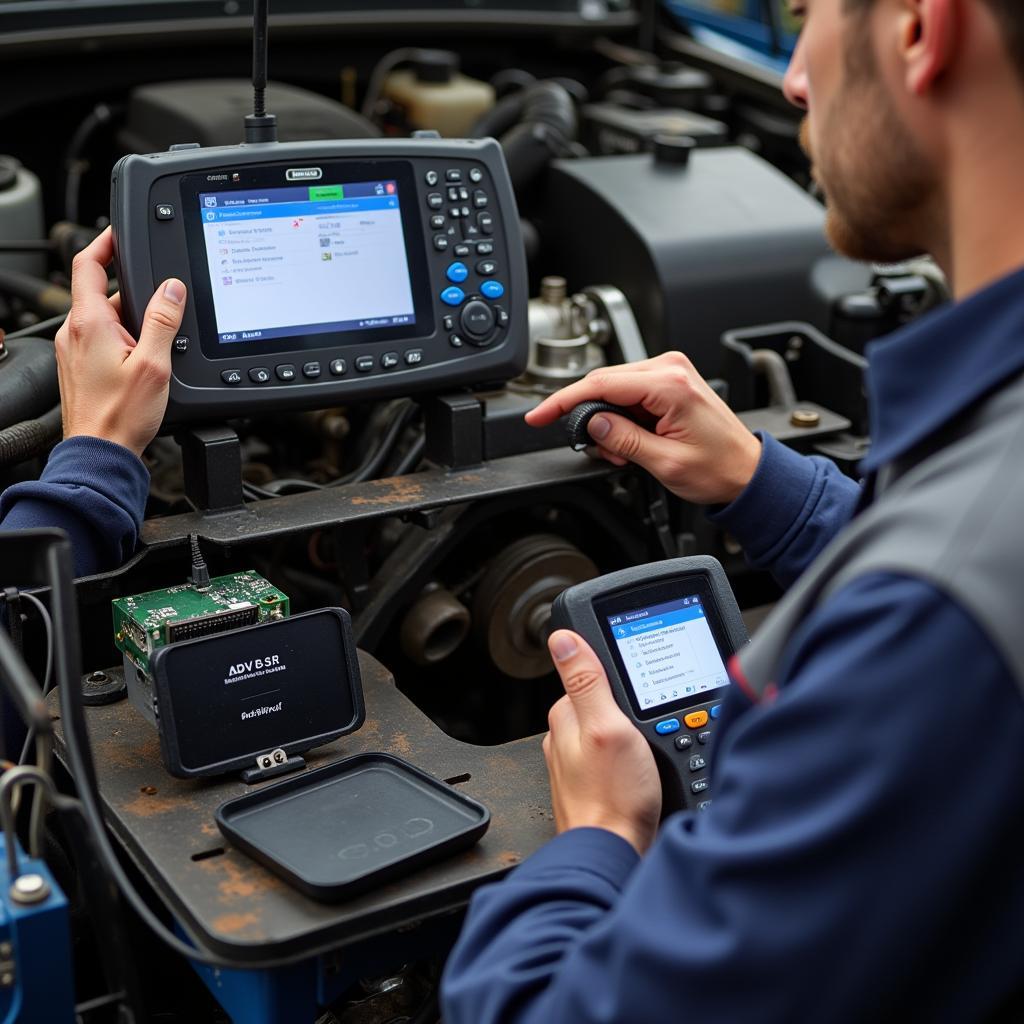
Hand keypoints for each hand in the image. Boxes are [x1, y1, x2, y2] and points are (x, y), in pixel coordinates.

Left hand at [55, 227, 185, 456]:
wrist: (100, 453)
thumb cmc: (120, 416)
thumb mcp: (154, 365)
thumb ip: (163, 321)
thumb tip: (172, 288)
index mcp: (88, 323)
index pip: (87, 264)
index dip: (104, 242)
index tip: (119, 233)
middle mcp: (74, 333)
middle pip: (102, 294)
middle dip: (134, 295)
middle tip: (164, 308)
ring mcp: (73, 351)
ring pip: (105, 320)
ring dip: (132, 324)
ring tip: (157, 348)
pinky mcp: (79, 369)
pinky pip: (102, 342)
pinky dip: (124, 342)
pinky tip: (143, 365)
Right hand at [525, 352, 761, 505]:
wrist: (747, 471)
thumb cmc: (720, 468)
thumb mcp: (665, 463)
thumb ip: (624, 441)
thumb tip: (592, 425)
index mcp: (670, 385)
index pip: (601, 383)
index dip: (563, 401)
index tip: (539, 416)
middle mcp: (670, 369)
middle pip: (603, 382)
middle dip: (588, 417)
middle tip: (593, 450)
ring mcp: (670, 372)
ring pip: (613, 389)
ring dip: (607, 422)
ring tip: (623, 453)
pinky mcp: (668, 382)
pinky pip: (628, 393)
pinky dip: (620, 419)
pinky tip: (630, 442)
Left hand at [543, 630, 661, 854]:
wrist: (612, 854)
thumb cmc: (611, 798)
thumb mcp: (607, 727)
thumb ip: (586, 681)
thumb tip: (563, 638)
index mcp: (564, 715)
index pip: (593, 675)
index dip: (623, 680)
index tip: (642, 694)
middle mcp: (565, 736)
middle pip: (606, 703)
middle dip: (630, 712)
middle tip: (649, 735)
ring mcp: (578, 761)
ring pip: (612, 731)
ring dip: (634, 738)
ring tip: (649, 758)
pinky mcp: (593, 782)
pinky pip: (616, 758)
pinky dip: (633, 760)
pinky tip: (644, 774)